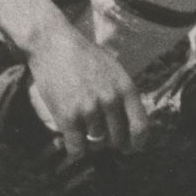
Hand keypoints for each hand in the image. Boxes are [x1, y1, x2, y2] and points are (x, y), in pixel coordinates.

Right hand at [19, 19, 146, 158]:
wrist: (54, 45)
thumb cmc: (85, 57)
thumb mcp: (114, 71)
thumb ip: (123, 95)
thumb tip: (131, 125)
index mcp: (126, 88)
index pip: (141, 127)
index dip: (138, 143)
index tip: (131, 148)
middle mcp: (110, 100)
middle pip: (118, 140)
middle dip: (111, 144)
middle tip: (103, 139)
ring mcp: (89, 110)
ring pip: (96, 145)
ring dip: (91, 144)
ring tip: (85, 133)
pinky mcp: (67, 117)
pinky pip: (76, 148)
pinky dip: (75, 149)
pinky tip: (72, 141)